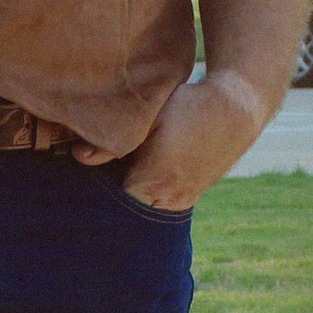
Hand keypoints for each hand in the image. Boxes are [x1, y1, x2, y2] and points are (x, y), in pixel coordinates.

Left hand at [76, 67, 268, 210]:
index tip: (88, 173)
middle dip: (112, 192)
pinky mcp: (191, 197)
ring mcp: (181, 200)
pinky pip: (162, 204)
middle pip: (125, 207)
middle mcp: (167, 197)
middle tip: (105, 170)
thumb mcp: (148, 117)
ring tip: (127, 169)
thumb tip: (76, 156)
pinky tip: (147, 173)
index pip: (108, 199)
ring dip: (133, 194)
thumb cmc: (188, 106)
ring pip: (144, 207)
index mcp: (150, 179)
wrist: (235, 110)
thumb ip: (109, 143)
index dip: (96, 186)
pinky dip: (151, 194)